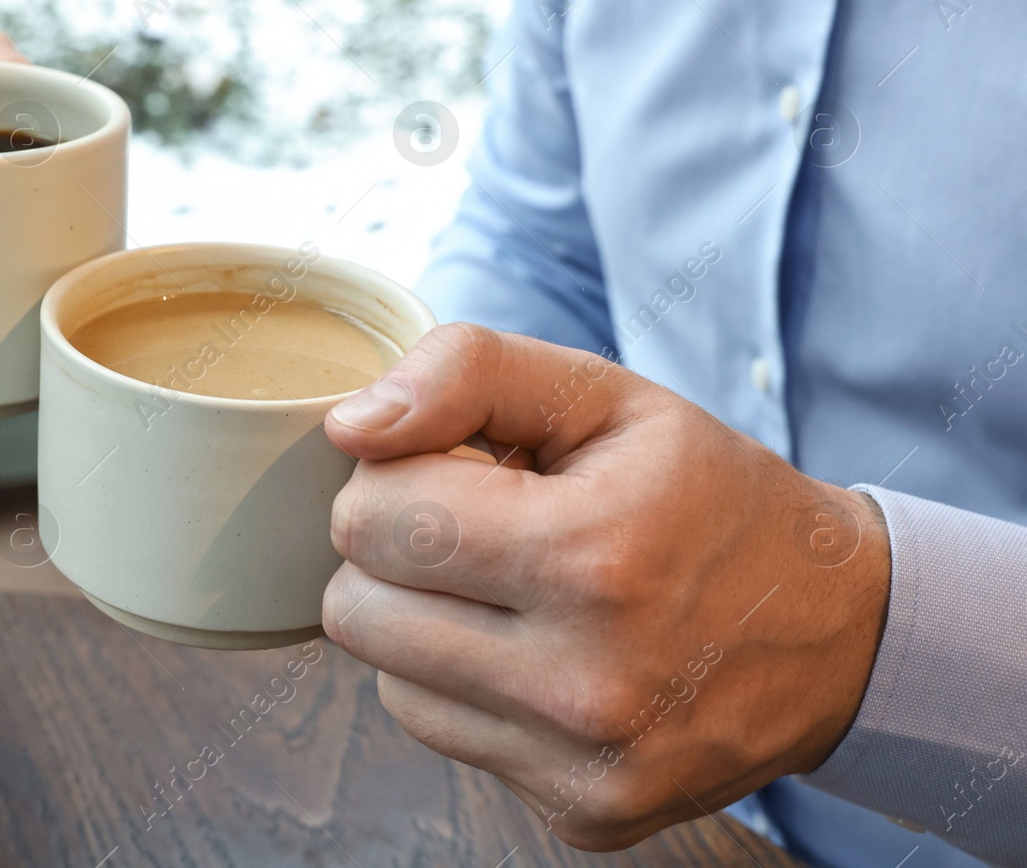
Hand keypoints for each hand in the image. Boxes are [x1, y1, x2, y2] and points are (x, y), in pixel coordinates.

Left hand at [319, 323, 890, 849]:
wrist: (839, 631)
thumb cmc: (705, 495)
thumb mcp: (606, 395)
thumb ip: (467, 374)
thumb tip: (348, 429)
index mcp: (590, 557)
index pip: (370, 518)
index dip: (397, 477)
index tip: (464, 471)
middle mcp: (583, 683)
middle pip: (356, 608)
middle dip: (397, 551)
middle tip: (484, 529)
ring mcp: (582, 765)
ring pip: (386, 677)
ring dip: (426, 621)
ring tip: (518, 589)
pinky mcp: (582, 814)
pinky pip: (441, 733)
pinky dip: (466, 685)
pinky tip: (540, 650)